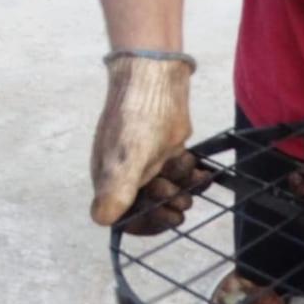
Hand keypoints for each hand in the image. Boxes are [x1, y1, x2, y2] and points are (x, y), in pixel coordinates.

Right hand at [90, 56, 207, 233]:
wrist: (155, 79)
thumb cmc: (137, 118)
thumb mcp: (128, 158)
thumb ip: (118, 190)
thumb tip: (102, 220)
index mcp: (109, 182)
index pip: (126, 220)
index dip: (147, 223)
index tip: (167, 215)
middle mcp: (125, 178)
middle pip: (150, 209)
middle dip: (168, 203)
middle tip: (179, 194)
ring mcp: (146, 167)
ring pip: (168, 194)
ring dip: (182, 188)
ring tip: (184, 168)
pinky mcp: (164, 156)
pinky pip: (180, 179)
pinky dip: (192, 178)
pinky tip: (201, 173)